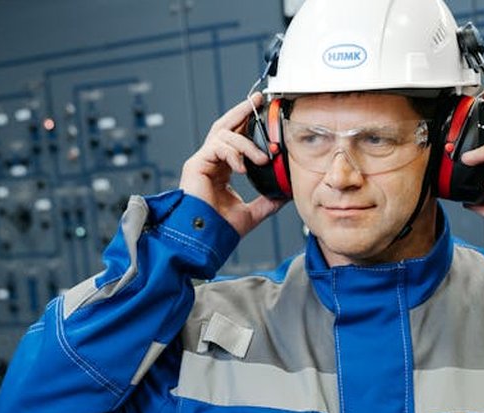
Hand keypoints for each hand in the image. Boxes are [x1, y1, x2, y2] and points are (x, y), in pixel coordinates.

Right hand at [180, 93, 285, 236]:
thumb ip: (267, 201)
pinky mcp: (196, 164)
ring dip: (246, 143)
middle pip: (225, 126)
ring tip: (261, 159)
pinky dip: (233, 153)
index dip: (247, 124)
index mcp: (222, 170)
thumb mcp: (252, 213)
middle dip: (242, 112)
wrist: (206, 240)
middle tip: (257, 101)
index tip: (262, 112)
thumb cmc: (220, 229)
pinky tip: (243, 166)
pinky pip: (217, 146)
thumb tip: (286, 194)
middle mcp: (211, 162)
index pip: (234, 138)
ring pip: (223, 135)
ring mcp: (202, 162)